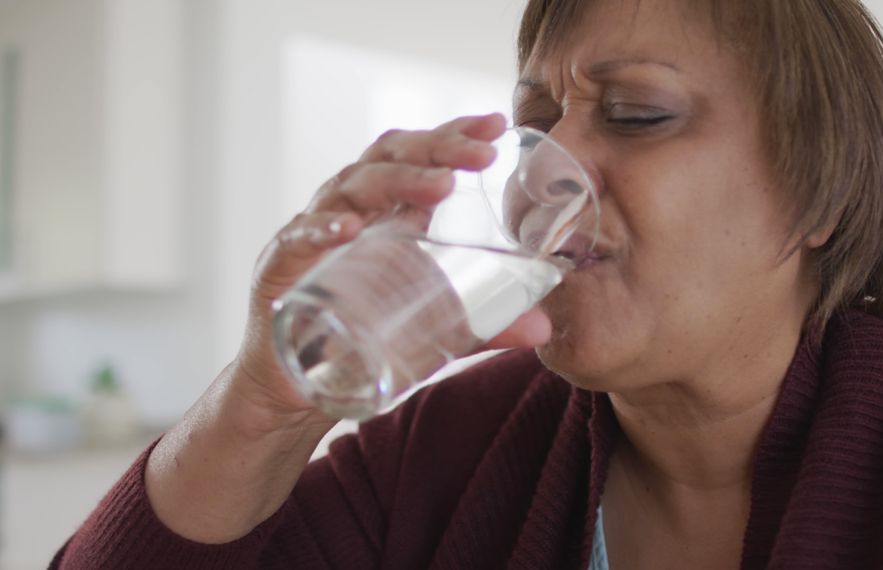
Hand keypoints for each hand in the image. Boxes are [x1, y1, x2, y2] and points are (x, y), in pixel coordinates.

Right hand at [232, 113, 552, 427]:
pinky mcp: (280, 270)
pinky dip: (321, 229)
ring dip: (398, 181)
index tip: (497, 122)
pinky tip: (349, 229)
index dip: (454, 133)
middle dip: (438, 148)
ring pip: (351, 187)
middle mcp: (349, 209)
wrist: (297, 386)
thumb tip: (544, 328)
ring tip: (442, 187)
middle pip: (389, 158)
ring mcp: (313, 235)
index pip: (418, 155)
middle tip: (482, 154)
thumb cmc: (363, 337)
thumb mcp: (433, 329)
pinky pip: (297, 239)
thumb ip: (484, 325)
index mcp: (386, 213)